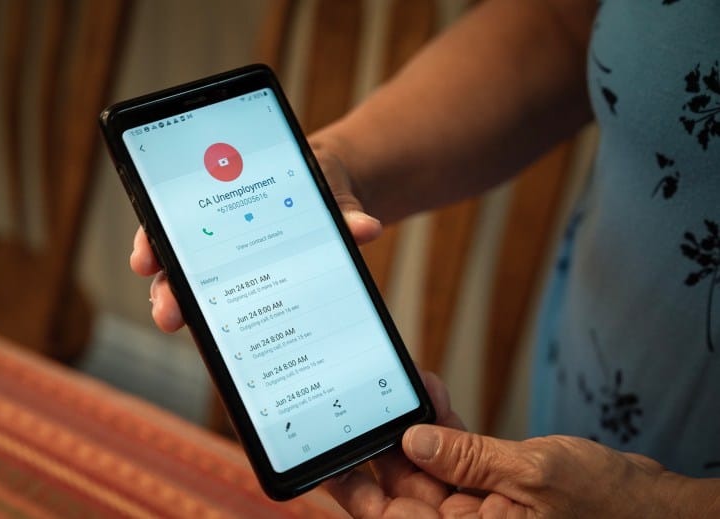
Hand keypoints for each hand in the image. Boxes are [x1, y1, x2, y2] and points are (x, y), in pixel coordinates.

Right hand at [130, 141, 381, 331]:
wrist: (332, 194)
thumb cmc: (316, 182)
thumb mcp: (327, 188)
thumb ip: (343, 209)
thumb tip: (367, 229)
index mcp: (218, 204)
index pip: (172, 221)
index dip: (152, 241)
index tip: (146, 261)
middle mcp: (215, 239)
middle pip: (177, 266)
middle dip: (167, 291)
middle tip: (169, 315)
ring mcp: (230, 266)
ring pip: (197, 292)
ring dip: (186, 312)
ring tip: (182, 330)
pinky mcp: (250, 287)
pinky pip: (231, 307)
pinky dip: (225, 326)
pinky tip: (229, 348)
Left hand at [327, 422, 681, 517]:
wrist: (651, 506)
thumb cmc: (603, 504)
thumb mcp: (529, 475)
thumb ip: (466, 460)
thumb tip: (412, 443)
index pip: (392, 516)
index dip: (358, 488)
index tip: (332, 455)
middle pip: (401, 491)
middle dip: (382, 446)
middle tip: (356, 407)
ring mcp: (479, 508)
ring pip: (427, 469)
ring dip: (413, 428)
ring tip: (400, 388)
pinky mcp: (494, 488)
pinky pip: (457, 459)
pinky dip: (445, 430)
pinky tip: (433, 398)